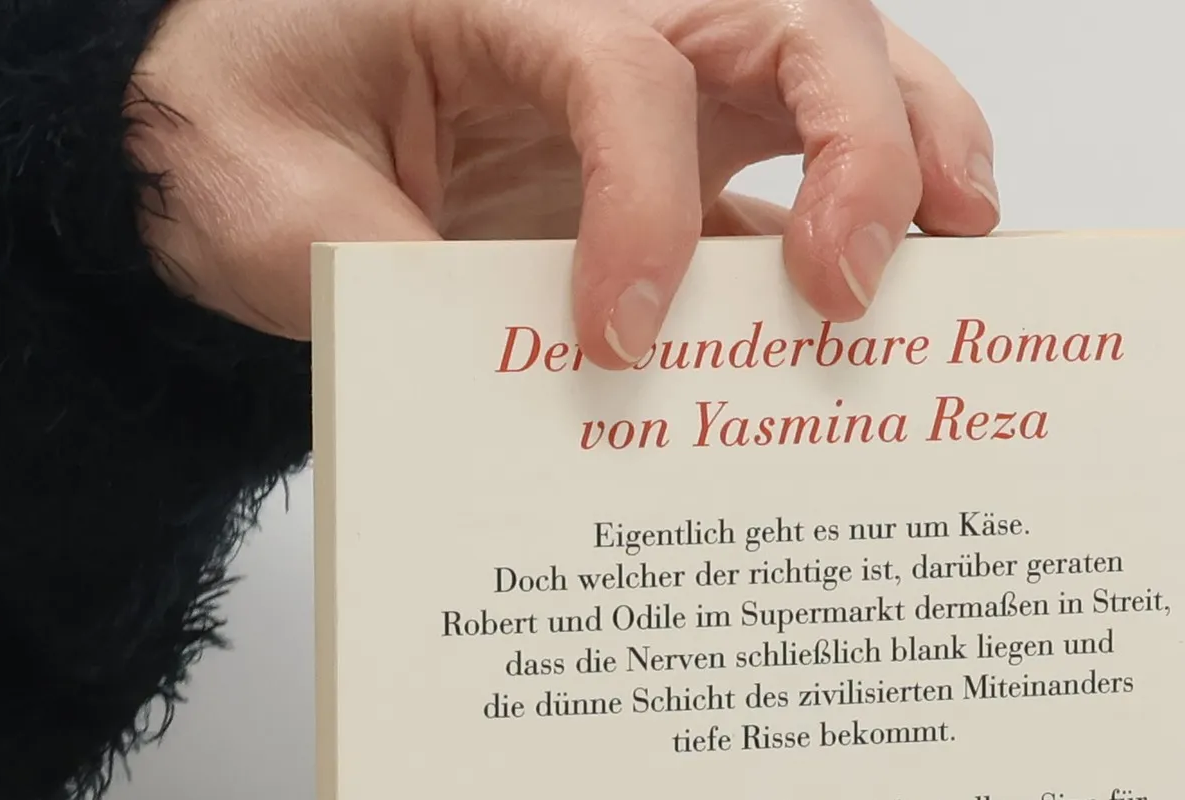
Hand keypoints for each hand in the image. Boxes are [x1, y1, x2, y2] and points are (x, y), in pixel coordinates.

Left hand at [128, 0, 998, 359]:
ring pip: (842, 72)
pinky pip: (803, 185)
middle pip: (799, 25)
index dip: (642, 204)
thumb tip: (524, 379)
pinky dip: (869, 239)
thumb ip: (390, 272)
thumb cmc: (244, 123)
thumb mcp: (275, 200)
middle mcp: (617, 14)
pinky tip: (894, 312)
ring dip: (916, 154)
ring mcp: (666, 84)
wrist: (224, 115)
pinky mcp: (684, 163)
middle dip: (862, 144)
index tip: (616, 334)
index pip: (626, 71)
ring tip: (959, 252)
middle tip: (854, 283)